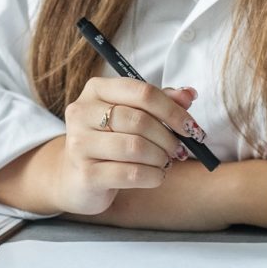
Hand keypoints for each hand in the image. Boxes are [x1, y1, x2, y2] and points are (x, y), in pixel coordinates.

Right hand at [54, 79, 204, 215]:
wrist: (75, 178)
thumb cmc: (109, 140)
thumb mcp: (132, 115)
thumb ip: (159, 102)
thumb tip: (189, 95)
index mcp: (96, 90)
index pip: (142, 92)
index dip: (173, 110)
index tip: (191, 127)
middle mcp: (82, 113)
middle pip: (139, 120)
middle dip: (168, 137)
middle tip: (178, 149)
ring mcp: (79, 144)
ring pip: (135, 147)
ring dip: (161, 157)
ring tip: (165, 162)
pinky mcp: (85, 174)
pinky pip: (130, 174)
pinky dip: (153, 176)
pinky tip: (156, 176)